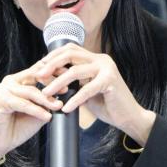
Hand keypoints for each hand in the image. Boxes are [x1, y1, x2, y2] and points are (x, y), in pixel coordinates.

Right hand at [0, 61, 62, 165]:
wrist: (2, 142)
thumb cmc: (20, 125)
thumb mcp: (39, 109)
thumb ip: (49, 99)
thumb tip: (67, 93)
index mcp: (20, 79)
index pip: (39, 69)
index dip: (55, 70)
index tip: (70, 75)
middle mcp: (11, 81)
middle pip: (35, 75)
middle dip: (52, 82)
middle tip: (66, 90)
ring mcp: (4, 90)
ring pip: (31, 91)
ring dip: (47, 100)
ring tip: (58, 106)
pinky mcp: (1, 101)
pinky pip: (23, 104)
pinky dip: (36, 110)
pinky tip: (47, 117)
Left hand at [37, 43, 155, 145]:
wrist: (128, 117)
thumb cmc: (107, 104)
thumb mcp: (86, 90)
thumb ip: (73, 82)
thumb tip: (50, 79)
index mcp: (96, 59)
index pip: (70, 50)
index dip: (53, 56)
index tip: (39, 68)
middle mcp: (101, 60)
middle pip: (71, 54)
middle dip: (51, 64)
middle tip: (38, 76)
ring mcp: (107, 69)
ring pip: (75, 71)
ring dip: (58, 82)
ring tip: (46, 94)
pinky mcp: (110, 81)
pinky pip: (87, 89)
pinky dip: (75, 99)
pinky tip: (66, 108)